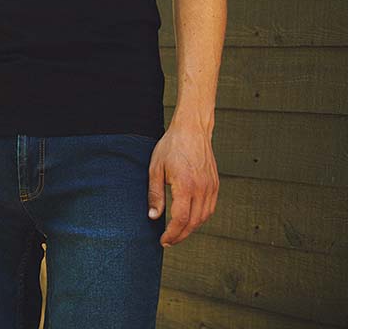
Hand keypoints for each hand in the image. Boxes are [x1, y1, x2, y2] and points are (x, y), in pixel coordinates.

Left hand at [146, 121, 218, 246]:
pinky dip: (201, 218)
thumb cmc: (172, 146)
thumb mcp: (156, 168)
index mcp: (185, 185)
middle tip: (169, 241)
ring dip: (191, 229)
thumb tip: (153, 216)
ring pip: (204, 217)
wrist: (192, 129)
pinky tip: (190, 219)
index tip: (163, 240)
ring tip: (178, 232)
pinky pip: (210, 208)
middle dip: (181, 236)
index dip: (172, 234)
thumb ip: (155, 194)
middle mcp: (201, 188)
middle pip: (193, 222)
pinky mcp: (215, 184)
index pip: (180, 219)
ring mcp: (211, 186)